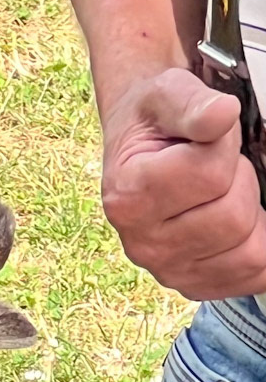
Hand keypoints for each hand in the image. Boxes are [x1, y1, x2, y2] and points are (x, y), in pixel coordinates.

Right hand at [100, 67, 265, 297]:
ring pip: (251, 254)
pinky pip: (254, 276)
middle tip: (218, 166)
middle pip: (233, 219)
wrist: (141, 148)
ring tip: (224, 194)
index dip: (224, 146)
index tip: (207, 135)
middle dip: (241, 182)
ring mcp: (169, 272)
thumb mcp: (168, 94)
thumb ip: (192, 103)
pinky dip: (259, 246)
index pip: (211, 176)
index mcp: (127, 196)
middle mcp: (142, 244)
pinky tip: (240, 224)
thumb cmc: (157, 120)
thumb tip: (223, 114)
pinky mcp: (196, 287)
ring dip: (252, 215)